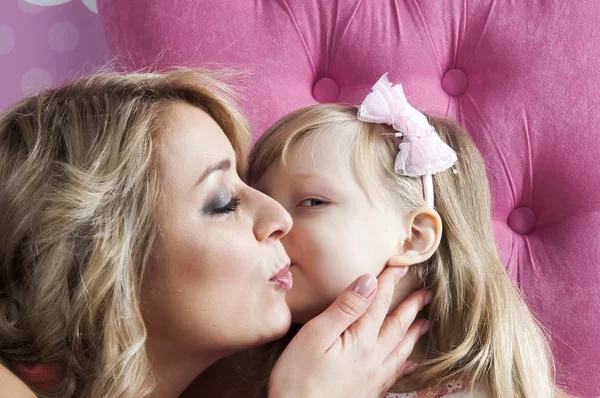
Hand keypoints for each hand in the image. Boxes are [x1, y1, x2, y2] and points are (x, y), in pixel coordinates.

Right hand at [269, 267, 429, 397]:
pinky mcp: (367, 392)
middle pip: (397, 325)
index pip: (378, 302)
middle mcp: (373, 357)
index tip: (402, 265)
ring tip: (425, 323)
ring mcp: (372, 376)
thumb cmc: (299, 378)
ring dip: (414, 333)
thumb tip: (368, 282)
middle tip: (427, 293)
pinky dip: (404, 364)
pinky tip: (409, 364)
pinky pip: (394, 373)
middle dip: (412, 306)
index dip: (390, 282)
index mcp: (361, 339)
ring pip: (401, 349)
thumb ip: (344, 308)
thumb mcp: (316, 335)